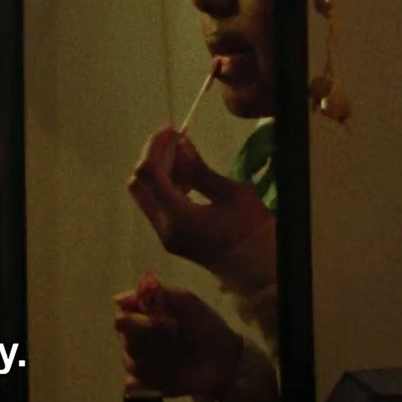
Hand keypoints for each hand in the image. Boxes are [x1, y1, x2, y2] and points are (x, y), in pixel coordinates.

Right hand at [113, 282, 242, 400]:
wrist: (226, 360)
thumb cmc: (206, 327)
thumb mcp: (186, 301)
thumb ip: (155, 293)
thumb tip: (117, 298)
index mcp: (144, 318)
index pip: (122, 316)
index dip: (134, 317)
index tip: (154, 318)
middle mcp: (139, 340)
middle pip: (123, 338)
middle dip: (145, 335)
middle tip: (172, 334)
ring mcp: (143, 363)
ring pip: (128, 359)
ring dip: (150, 356)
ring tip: (175, 355)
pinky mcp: (149, 384)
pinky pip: (133, 383)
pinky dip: (143, 380)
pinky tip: (164, 375)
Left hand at [127, 126, 271, 274]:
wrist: (262, 272)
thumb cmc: (254, 231)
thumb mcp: (233, 194)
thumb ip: (199, 169)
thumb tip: (178, 144)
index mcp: (179, 217)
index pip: (148, 173)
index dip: (154, 146)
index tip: (171, 129)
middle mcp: (164, 228)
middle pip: (139, 184)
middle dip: (153, 157)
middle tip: (176, 140)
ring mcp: (165, 236)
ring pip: (145, 195)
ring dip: (159, 172)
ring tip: (186, 157)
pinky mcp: (170, 239)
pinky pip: (157, 206)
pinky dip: (165, 187)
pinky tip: (188, 178)